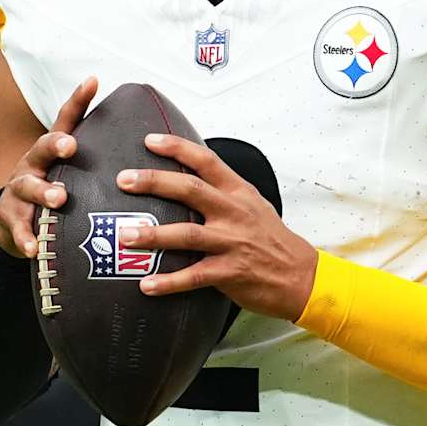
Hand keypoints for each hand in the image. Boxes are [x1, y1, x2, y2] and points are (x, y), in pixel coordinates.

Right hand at [0, 76, 97, 258]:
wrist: (10, 224)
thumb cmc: (51, 191)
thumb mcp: (68, 171)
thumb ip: (96, 159)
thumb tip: (147, 143)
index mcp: (51, 153)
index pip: (65, 121)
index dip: (77, 100)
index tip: (93, 81)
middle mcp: (32, 166)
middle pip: (41, 150)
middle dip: (55, 146)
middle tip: (70, 146)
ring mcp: (18, 192)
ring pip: (28, 188)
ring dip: (43, 192)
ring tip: (58, 198)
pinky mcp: (10, 219)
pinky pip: (18, 229)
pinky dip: (26, 237)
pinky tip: (35, 247)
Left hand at [116, 133, 317, 321]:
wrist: (302, 276)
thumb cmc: (273, 240)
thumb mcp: (253, 204)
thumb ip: (224, 190)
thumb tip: (190, 175)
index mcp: (238, 193)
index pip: (206, 161)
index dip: (177, 148)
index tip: (149, 141)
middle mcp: (233, 213)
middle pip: (190, 190)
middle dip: (154, 182)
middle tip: (124, 180)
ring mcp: (231, 243)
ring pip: (187, 234)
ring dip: (153, 235)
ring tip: (125, 236)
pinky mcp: (230, 272)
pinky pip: (194, 276)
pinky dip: (169, 281)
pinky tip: (147, 284)